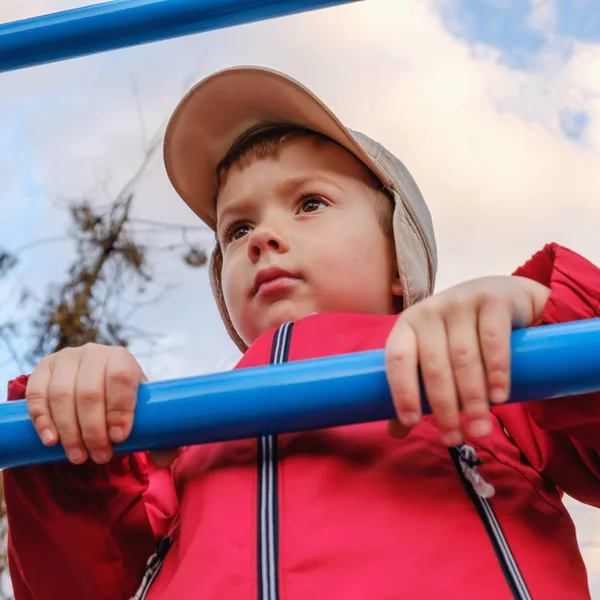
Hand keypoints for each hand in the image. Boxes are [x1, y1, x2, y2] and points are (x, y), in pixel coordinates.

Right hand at [26, 343, 180, 466]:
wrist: (96, 385)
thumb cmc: (124, 404)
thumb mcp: (145, 413)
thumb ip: (162, 437)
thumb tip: (165, 459)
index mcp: (122, 359)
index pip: (121, 377)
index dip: (119, 408)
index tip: (119, 438)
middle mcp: (94, 353)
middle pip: (89, 392)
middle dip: (93, 430)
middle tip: (99, 457)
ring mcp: (65, 359)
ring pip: (62, 395)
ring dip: (68, 431)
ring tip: (78, 456)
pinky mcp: (42, 370)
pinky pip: (37, 394)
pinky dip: (42, 419)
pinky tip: (51, 440)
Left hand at [385, 276, 549, 445]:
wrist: (501, 296)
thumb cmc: (457, 334)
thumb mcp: (433, 356)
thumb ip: (416, 389)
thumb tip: (396, 432)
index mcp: (407, 325)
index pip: (398, 359)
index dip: (402, 391)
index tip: (411, 422)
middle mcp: (430, 311)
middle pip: (434, 365)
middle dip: (444, 408)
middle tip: (454, 439)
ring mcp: (460, 302)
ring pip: (464, 357)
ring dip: (473, 398)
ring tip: (480, 429)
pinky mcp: (492, 301)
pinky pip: (493, 339)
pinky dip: (496, 371)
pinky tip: (499, 397)